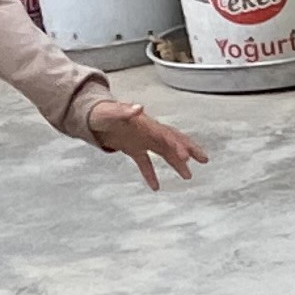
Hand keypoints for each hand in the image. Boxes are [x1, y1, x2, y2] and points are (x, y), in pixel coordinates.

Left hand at [79, 89, 208, 189]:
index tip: (186, 158)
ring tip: (188, 177)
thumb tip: (138, 107)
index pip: (166, 135)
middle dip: (189, 150)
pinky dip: (150, 174)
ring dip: (176, 164)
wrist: (90, 115)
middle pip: (173, 141)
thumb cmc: (101, 112)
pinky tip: (156, 187)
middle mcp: (148, 132)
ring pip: (164, 152)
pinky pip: (145, 163)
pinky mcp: (133, 148)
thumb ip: (124, 111)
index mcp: (146, 125)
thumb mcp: (110, 112)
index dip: (177, 146)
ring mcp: (142, 140)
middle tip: (204, 159)